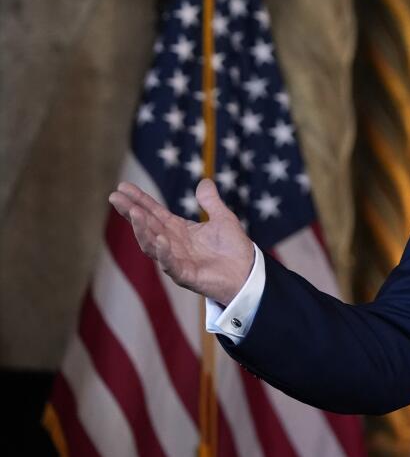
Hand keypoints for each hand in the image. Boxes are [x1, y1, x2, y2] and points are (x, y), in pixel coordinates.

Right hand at [109, 178, 254, 306]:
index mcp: (179, 230)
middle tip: (115, 197)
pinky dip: (163, 252)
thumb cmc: (233, 248)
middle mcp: (172, 244)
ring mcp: (176, 260)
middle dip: (131, 211)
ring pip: (152, 244)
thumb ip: (211, 202)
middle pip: (147, 226)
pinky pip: (170, 264)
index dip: (139, 200)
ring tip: (134, 213)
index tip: (123, 187)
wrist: (248, 273)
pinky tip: (160, 239)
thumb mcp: (223, 218)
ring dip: (142, 230)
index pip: (154, 212)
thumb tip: (204, 181)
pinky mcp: (185, 275)